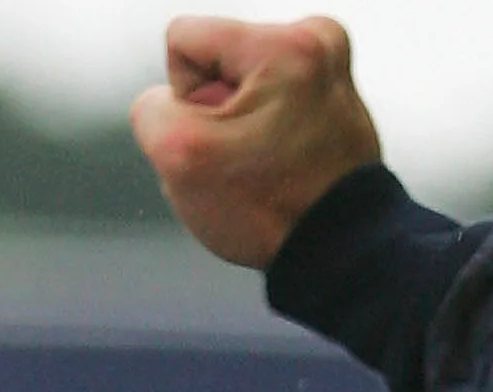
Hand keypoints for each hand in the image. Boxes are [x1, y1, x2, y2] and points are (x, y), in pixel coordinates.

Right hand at [130, 15, 382, 269]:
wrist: (340, 251)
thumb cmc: (268, 209)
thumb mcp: (173, 152)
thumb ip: (151, 104)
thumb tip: (183, 102)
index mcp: (288, 45)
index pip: (183, 39)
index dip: (186, 97)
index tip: (227, 137)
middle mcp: (321, 43)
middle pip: (214, 58)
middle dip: (216, 109)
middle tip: (253, 156)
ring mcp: (333, 70)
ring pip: (237, 82)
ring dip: (239, 124)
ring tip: (271, 162)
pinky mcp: (336, 96)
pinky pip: (267, 99)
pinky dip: (265, 130)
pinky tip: (287, 163)